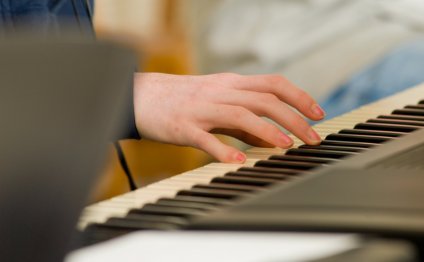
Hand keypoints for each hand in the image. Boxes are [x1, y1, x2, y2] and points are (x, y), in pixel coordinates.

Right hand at [133, 73, 324, 162]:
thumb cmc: (183, 100)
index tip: (318, 114)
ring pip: (240, 114)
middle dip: (294, 118)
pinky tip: (239, 162)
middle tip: (312, 139)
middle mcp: (219, 92)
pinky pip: (205, 138)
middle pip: (264, 99)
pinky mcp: (183, 127)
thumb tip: (274, 135)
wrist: (142, 96)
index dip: (299, 97)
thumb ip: (244, 118)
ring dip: (266, 130)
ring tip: (286, 145)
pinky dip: (224, 150)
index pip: (273, 84)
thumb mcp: (217, 101)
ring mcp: (201, 109)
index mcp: (230, 84)